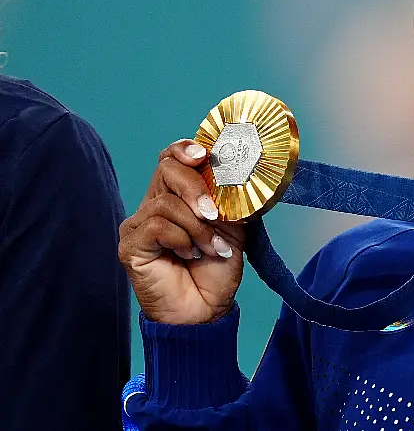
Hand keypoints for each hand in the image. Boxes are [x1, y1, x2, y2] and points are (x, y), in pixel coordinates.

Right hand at [119, 140, 244, 323]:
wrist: (208, 309)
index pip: (171, 159)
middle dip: (196, 188)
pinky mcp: (131, 246)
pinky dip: (182, 239)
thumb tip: (237, 172)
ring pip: (165, 202)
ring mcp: (138, 225)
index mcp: (177, 196)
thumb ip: (228, 199)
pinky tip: (190, 255)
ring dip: (197, 226)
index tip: (202, 154)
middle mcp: (154, 206)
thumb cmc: (217, 268)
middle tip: (215, 214)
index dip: (184, 150)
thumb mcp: (231, 226)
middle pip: (167, 170)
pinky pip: (156, 226)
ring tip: (210, 247)